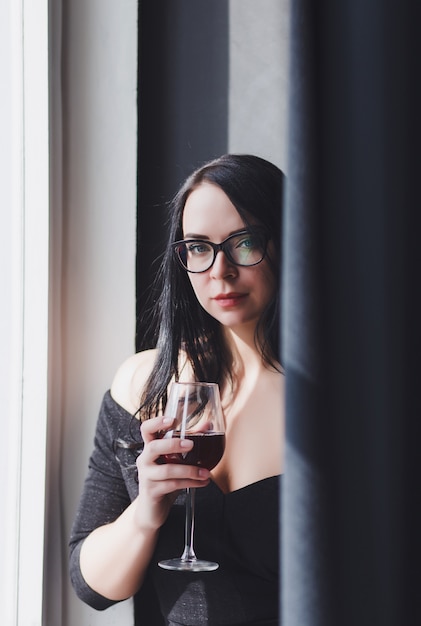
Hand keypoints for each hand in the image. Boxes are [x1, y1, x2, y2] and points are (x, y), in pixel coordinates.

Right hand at [134, 415, 209, 530]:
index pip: (146, 430)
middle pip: (153, 447)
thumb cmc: (164, 481)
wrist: (151, 510)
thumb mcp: (176, 461)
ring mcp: (147, 476)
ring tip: (206, 473)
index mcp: (150, 448)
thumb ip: (190, 442)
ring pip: (167, 470)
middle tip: (191, 444)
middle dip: (173, 444)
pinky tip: (202, 482)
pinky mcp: (152, 492)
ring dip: (190, 470)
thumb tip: (208, 425)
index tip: (173, 420)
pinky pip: (173, 485)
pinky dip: (190, 483)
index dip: (157, 422)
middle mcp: (145, 460)